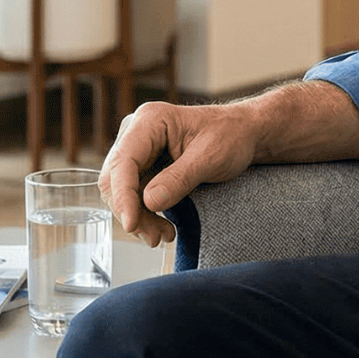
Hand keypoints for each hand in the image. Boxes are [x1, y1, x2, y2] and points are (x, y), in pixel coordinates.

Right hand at [97, 101, 260, 248]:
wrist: (243, 135)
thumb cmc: (230, 136)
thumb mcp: (210, 157)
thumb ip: (179, 179)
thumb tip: (149, 202)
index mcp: (150, 121)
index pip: (123, 161)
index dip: (123, 196)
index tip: (132, 223)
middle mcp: (136, 133)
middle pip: (115, 179)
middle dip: (131, 212)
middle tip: (155, 237)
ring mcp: (139, 151)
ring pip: (122, 192)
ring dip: (138, 218)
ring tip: (163, 236)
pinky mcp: (144, 167)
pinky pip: (134, 196)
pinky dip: (145, 215)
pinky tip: (163, 228)